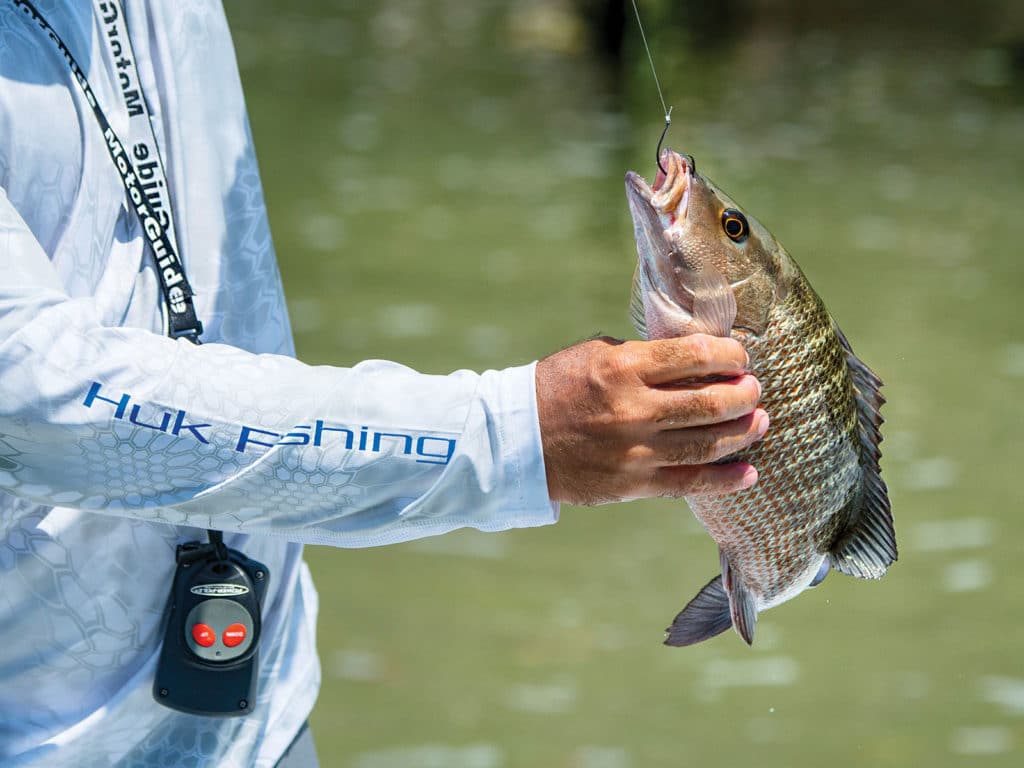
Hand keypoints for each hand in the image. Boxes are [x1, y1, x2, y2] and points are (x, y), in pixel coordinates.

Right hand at [535, 335, 767, 504]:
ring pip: (706, 444)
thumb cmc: (558, 387)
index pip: (695, 356)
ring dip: (742, 433)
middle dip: (744, 395)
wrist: (517, 439)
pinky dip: (724, 480)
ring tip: (760, 422)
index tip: (740, 358)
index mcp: (623, 367)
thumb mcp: (596, 354)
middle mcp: (633, 409)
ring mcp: (635, 451)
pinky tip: (748, 472)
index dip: (730, 356)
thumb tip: (696, 362)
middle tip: (755, 390)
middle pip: (710, 402)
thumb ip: (645, 357)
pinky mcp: (632, 484)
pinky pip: (688, 483)